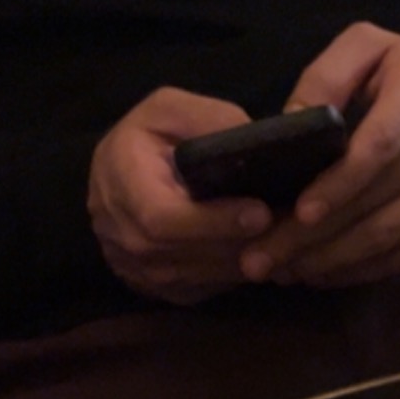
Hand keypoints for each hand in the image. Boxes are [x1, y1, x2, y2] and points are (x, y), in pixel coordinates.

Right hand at [89, 88, 273, 303]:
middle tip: (287, 227)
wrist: (112, 179)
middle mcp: (120, 236)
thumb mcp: (167, 109)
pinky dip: (234, 275)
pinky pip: (201, 289)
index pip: (163, 218)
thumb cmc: (143, 138)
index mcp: (119, 183)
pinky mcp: (155, 288)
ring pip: (199, 278)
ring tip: (282, 240)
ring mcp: (136, 269)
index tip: (260, 213)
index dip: (214, 221)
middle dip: (240, 242)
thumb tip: (250, 140)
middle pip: (187, 255)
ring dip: (243, 262)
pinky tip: (260, 254)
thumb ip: (205, 119)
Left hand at [240, 25, 399, 289]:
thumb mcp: (368, 45)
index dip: (338, 185)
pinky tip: (320, 273)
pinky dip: (359, 271)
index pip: (379, 148)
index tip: (300, 213)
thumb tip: (290, 124)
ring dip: (330, 262)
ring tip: (282, 270)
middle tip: (262, 258)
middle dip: (313, 238)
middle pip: (374, 206)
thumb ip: (326, 76)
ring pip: (386, 240)